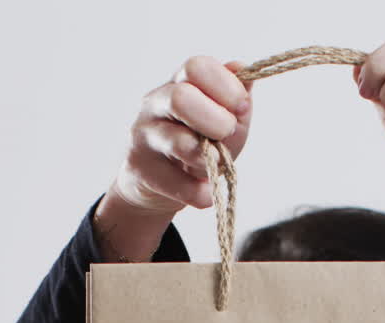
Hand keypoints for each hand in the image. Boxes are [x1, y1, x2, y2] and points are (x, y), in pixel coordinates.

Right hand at [110, 55, 254, 216]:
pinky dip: (201, 193)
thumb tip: (243, 69)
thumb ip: (235, 99)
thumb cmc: (196, 145)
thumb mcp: (221, 120)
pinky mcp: (141, 170)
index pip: (196, 67)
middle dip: (216, 120)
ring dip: (209, 158)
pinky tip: (206, 192)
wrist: (158, 184)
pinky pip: (178, 184)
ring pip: (180, 143)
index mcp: (178, 83)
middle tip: (227, 134)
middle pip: (181, 98)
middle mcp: (155, 103)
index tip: (241, 107)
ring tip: (216, 165)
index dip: (226, 86)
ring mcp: (145, 136)